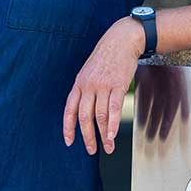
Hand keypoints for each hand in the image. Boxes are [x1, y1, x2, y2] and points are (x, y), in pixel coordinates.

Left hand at [63, 16, 144, 154]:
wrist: (121, 40)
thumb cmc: (107, 57)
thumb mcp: (89, 71)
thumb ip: (86, 89)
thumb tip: (86, 109)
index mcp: (79, 84)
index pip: (69, 110)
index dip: (68, 128)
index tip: (69, 142)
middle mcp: (88, 86)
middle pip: (84, 117)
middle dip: (87, 137)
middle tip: (91, 150)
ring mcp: (103, 85)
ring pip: (100, 116)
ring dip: (104, 135)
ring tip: (108, 147)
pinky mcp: (118, 85)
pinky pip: (114, 108)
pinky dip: (113, 124)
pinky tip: (112, 135)